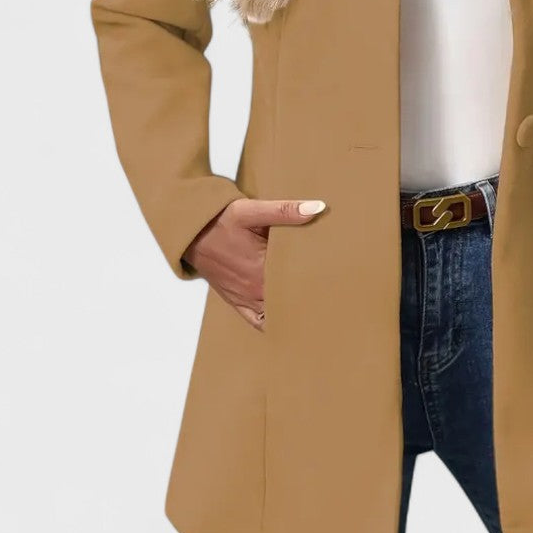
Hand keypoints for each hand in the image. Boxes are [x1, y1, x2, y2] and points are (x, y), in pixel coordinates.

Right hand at [182, 198, 326, 328]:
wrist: (192, 232)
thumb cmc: (222, 220)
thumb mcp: (252, 211)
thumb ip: (285, 210)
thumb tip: (317, 208)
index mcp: (261, 269)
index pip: (300, 282)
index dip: (321, 283)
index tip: (341, 285)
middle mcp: (255, 289)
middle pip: (292, 300)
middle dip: (312, 299)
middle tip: (337, 300)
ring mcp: (246, 298)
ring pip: (278, 314)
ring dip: (296, 313)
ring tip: (321, 314)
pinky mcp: (237, 301)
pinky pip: (258, 321)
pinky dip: (274, 323)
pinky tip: (291, 325)